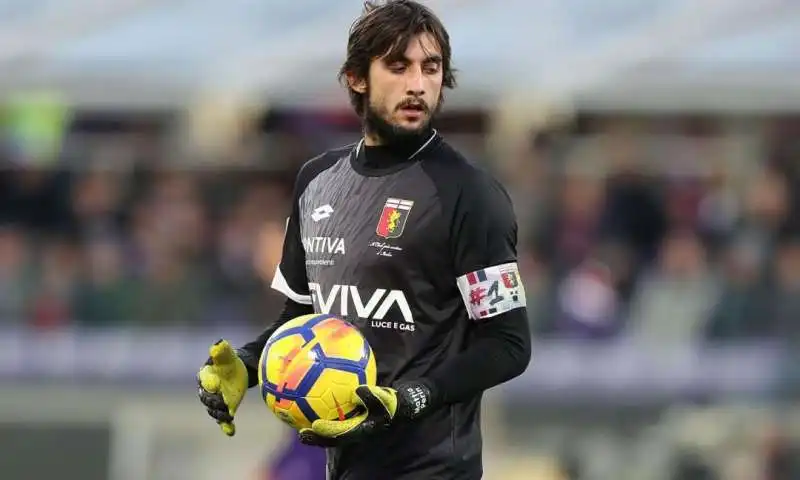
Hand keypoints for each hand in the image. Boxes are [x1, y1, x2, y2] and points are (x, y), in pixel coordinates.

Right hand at [197, 339, 248, 436]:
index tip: (218, 389)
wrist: (239, 370)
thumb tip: (218, 343)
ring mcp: (216, 402)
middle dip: (214, 404)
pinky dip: (226, 426)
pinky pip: (223, 420)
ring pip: (215, 411)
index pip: (204, 387)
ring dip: (220, 415)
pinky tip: (231, 431)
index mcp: (204, 379)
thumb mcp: (226, 355)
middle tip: (224, 405)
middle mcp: (207, 392)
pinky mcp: (225, 409)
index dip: (209, 390)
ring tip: (228, 415)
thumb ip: (220, 351)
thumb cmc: (229, 361)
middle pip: (208, 402)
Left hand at [299, 381, 431, 446]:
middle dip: (319, 437)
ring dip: (318, 427)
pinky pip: (337, 415)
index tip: (315, 426)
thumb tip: (361, 390)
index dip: (330, 433)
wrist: (410, 402)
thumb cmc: (403, 401)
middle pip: (335, 437)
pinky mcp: (355, 417)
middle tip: (301, 433)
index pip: (346, 433)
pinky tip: (313, 398)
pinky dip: (324, 409)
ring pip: (334, 428)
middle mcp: (359, 429)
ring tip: (299, 421)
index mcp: (367, 428)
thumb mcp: (397, 400)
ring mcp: (356, 424)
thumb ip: (380, 397)